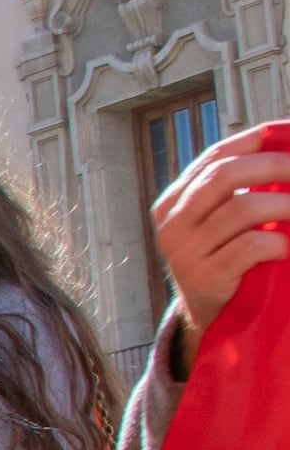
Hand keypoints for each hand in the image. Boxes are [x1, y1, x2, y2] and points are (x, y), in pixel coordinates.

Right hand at [152, 127, 289, 329]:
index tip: (289, 133)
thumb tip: (282, 147)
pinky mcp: (205, 279)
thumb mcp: (219, 220)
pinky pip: (250, 247)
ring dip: (286, 205)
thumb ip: (235, 188)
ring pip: (243, 208)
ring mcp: (184, 253)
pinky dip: (278, 243)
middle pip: (225, 174)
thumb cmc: (224, 259)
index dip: (256, 140)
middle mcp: (172, 225)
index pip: (215, 156)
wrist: (209, 315)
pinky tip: (286, 248)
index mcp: (173, 202)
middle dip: (276, 165)